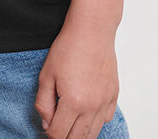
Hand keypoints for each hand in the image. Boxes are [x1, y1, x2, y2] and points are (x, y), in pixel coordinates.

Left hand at [34, 16, 119, 138]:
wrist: (91, 30)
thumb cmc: (68, 48)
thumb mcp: (46, 74)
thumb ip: (43, 103)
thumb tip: (47, 124)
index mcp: (73, 102)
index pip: (59, 134)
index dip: (50, 133)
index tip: (47, 126)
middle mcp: (92, 106)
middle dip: (64, 137)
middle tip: (57, 127)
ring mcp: (105, 102)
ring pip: (93, 133)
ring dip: (80, 133)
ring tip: (70, 123)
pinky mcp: (113, 95)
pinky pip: (105, 119)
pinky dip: (95, 122)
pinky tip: (86, 112)